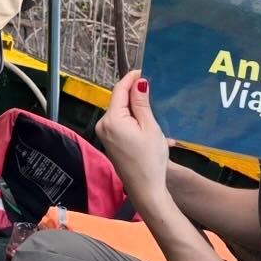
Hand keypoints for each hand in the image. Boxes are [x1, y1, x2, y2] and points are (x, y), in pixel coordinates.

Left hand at [95, 71, 169, 205]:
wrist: (146, 189)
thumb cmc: (150, 160)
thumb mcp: (150, 127)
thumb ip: (141, 103)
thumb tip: (139, 82)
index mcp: (112, 119)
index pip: (119, 90)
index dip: (131, 78)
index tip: (143, 71)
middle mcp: (103, 125)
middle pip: (119, 101)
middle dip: (136, 96)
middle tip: (155, 92)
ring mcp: (105, 134)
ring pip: (122, 112)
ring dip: (138, 110)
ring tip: (157, 113)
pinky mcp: (110, 141)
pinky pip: (122, 124)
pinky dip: (135, 122)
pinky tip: (150, 127)